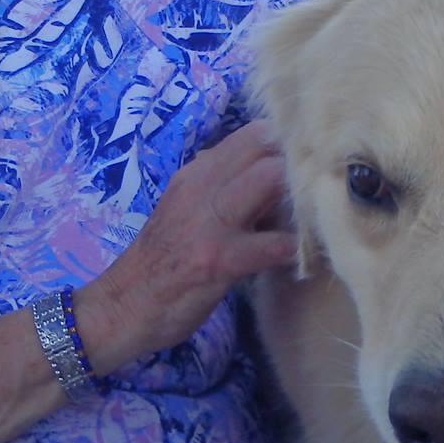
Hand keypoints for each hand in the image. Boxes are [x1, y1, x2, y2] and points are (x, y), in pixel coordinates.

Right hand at [76, 125, 297, 370]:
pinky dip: (292, 249)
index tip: (311, 163)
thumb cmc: (162, 261)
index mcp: (196, 174)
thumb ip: (222, 189)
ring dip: (299, 199)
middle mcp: (201, 187)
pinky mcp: (216, 260)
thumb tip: (271, 179)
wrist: (122, 306)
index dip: (287, 145)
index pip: (252, 136)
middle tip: (321, 191)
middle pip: (265, 149)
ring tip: (315, 218)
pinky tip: (301, 257)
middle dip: (299, 165)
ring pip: (268, 181)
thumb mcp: (186, 210)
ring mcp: (208, 223)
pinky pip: (270, 244)